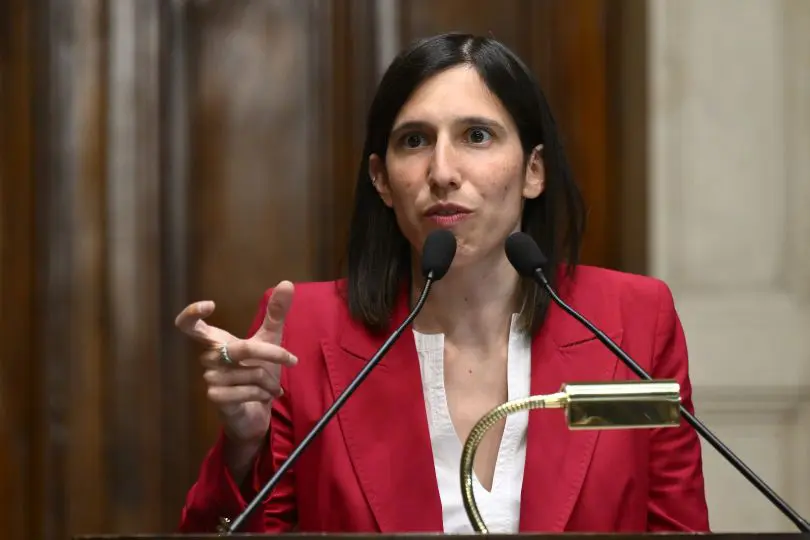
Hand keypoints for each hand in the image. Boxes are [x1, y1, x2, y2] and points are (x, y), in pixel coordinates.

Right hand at [175, 281, 297, 445]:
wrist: (257, 413)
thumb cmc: (258, 375)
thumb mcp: (270, 340)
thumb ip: (276, 313)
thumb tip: (288, 282)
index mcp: (216, 342)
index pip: (190, 326)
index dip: (192, 314)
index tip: (209, 304)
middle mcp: (208, 359)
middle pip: (243, 348)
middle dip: (272, 354)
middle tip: (293, 360)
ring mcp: (210, 379)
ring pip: (251, 372)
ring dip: (270, 380)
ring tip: (271, 387)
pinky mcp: (216, 398)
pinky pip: (249, 390)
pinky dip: (264, 394)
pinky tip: (263, 398)